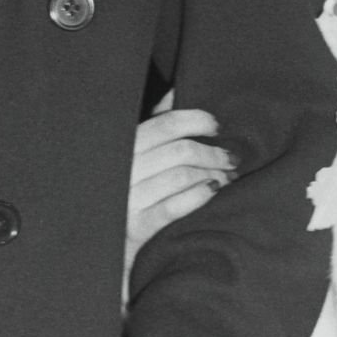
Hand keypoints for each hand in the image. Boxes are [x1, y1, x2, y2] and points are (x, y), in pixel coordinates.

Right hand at [124, 107, 234, 304]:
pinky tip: (212, 192)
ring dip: (212, 175)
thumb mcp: (133, 154)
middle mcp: (123, 170)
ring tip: (227, 178)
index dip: (197, 121)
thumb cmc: (126, 191)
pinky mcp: (136, 227)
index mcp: (122, 145)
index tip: (216, 126)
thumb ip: (154, 122)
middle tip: (231, 158)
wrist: (104, 245)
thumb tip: (177, 91)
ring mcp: (128, 199)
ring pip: (182, 177)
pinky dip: (199, 196)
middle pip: (180, 151)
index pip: (165, 124)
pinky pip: (175, 206)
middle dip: (213, 153)